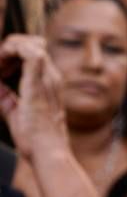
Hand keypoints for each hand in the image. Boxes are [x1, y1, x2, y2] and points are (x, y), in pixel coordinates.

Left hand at [0, 35, 68, 159]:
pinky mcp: (39, 82)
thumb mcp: (16, 113)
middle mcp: (51, 76)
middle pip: (30, 45)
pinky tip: (0, 67)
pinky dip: (10, 52)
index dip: (10, 56)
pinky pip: (29, 52)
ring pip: (28, 44)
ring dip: (6, 51)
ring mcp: (47, 78)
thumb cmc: (36, 139)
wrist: (48, 152)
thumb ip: (6, 98)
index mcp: (48, 83)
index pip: (31, 53)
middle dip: (6, 52)